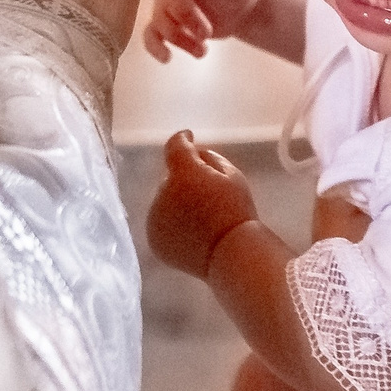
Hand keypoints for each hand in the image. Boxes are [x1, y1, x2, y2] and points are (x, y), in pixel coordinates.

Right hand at [142, 0, 266, 60]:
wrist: (239, 7)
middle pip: (170, 0)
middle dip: (189, 19)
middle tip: (208, 32)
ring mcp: (167, 3)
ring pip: (162, 22)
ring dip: (181, 39)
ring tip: (203, 51)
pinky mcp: (167, 24)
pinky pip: (151, 36)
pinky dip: (155, 48)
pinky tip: (167, 58)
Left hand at [147, 130, 260, 278]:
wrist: (231, 254)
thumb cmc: (237, 212)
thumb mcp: (233, 176)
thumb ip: (210, 159)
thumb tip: (194, 156)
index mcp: (183, 174)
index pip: (175, 146)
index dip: (182, 139)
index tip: (189, 137)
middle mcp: (162, 193)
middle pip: (170, 178)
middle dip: (184, 181)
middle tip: (208, 196)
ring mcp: (155, 218)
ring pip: (164, 201)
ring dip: (177, 203)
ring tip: (202, 219)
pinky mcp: (154, 238)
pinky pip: (162, 223)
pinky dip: (173, 224)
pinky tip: (193, 234)